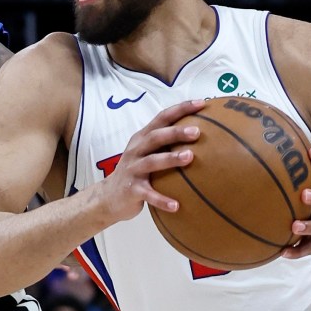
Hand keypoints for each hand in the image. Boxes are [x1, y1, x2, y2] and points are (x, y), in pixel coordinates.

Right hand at [95, 99, 204, 222]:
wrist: (108, 196)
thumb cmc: (137, 171)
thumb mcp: (147, 153)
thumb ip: (166, 143)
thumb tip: (202, 134)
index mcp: (142, 138)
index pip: (162, 118)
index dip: (180, 109)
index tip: (201, 103)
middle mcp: (136, 150)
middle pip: (156, 137)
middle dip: (175, 132)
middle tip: (197, 131)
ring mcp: (132, 169)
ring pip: (152, 162)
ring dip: (170, 159)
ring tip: (190, 157)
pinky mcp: (131, 189)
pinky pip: (148, 194)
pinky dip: (162, 200)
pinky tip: (177, 206)